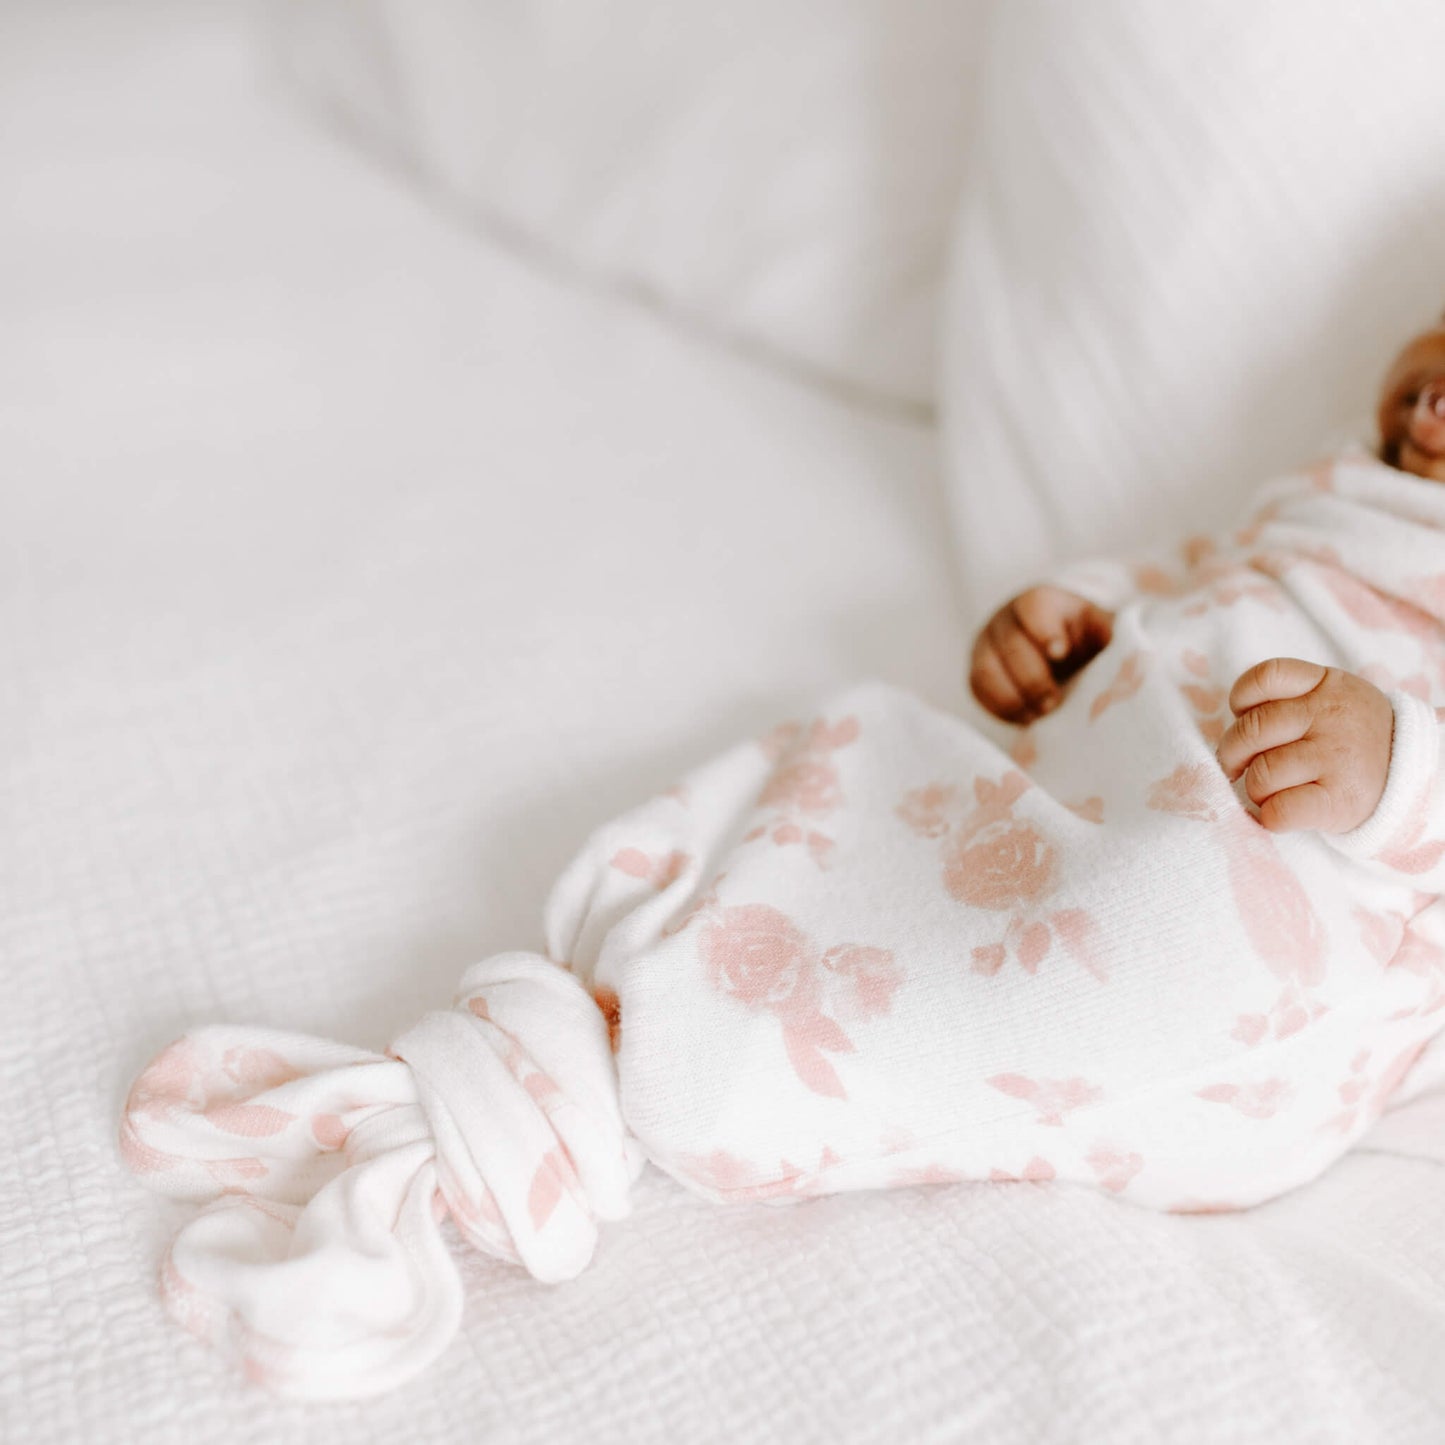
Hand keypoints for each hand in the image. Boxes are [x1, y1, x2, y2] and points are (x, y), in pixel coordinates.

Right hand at [969, 586, 1114, 723]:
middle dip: (1032, 679)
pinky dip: (1001, 709)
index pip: (1033, 606)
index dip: (1044, 630)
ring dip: (1013, 699)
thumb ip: (1117, 639)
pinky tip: (1027, 720)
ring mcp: (987, 646)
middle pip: (1009, 645)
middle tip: (1053, 704)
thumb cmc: (1089, 640)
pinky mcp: (979, 673)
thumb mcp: (1106, 631)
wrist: (1063, 650)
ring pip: (985, 671)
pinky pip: (979, 692)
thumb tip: (1136, 663)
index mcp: (1042, 601)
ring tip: (1040, 717)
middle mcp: (1007, 619)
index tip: (1061, 654)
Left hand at [1216, 657, 1393, 832]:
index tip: (1244, 717)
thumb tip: (1231, 734)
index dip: (1241, 700)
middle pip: (1251, 730)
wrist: (1409, 779)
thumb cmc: (1349, 740)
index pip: (1267, 676)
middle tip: (1239, 767)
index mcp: (1326, 684)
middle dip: (1232, 754)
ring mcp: (1336, 757)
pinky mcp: (1338, 800)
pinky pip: (1279, 810)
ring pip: (1261, 773)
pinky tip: (1279, 813)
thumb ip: (1288, 700)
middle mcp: (1331, 716)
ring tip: (1271, 790)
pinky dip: (1269, 816)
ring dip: (1254, 788)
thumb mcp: (1332, 700)